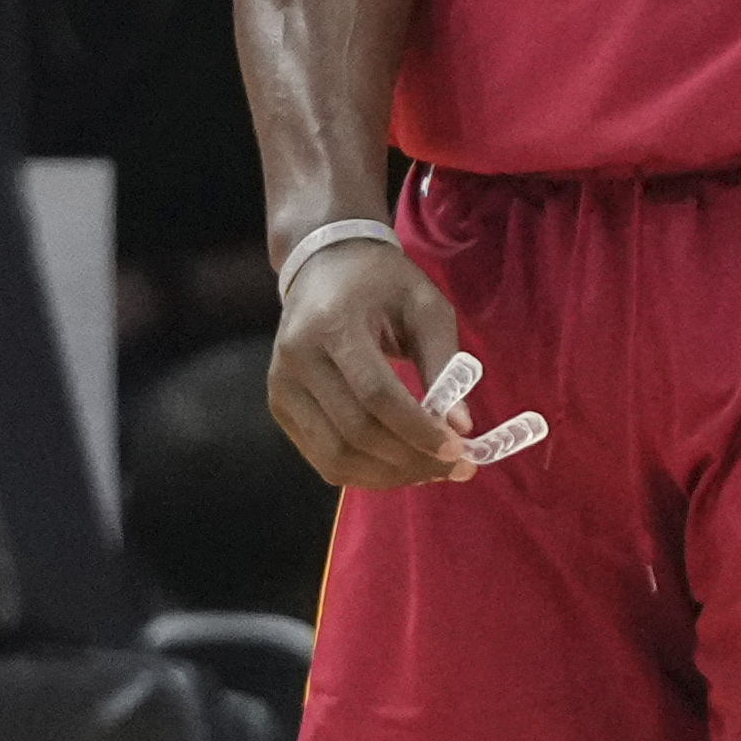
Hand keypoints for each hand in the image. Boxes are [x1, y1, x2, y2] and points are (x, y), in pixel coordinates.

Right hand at [269, 239, 474, 488]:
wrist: (323, 264)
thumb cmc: (381, 282)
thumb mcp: (425, 306)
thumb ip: (444, 362)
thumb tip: (460, 426)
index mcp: (332, 324)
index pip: (375, 394)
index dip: (418, 430)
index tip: (460, 450)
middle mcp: (297, 358)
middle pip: (355, 433)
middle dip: (411, 460)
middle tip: (456, 468)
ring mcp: (281, 386)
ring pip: (336, 457)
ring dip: (389, 475)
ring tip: (431, 471)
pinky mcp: (280, 406)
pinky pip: (322, 458)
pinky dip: (365, 472)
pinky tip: (398, 465)